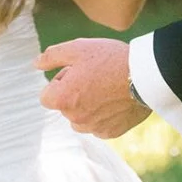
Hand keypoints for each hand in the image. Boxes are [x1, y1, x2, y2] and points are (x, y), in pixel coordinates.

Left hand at [36, 38, 150, 137]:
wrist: (146, 76)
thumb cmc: (110, 59)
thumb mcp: (78, 48)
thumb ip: (51, 56)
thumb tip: (35, 64)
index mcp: (63, 99)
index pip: (46, 96)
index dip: (60, 81)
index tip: (77, 73)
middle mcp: (75, 118)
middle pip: (65, 107)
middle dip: (74, 93)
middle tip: (95, 76)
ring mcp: (94, 128)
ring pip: (81, 118)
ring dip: (88, 107)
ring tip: (106, 89)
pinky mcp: (111, 133)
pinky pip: (99, 125)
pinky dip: (104, 115)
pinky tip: (116, 100)